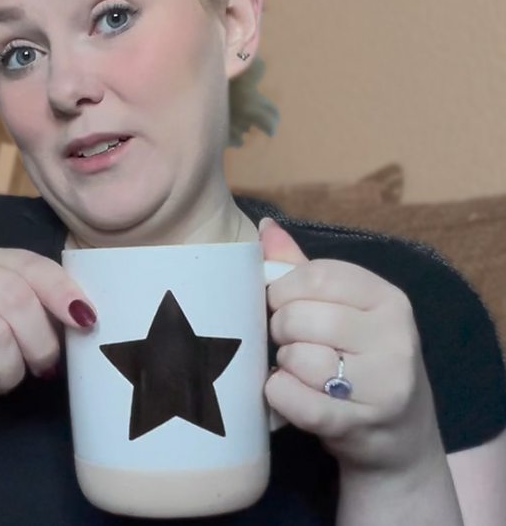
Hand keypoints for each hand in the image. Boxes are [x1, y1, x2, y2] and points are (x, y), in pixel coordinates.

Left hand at [260, 218, 444, 473]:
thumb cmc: (361, 363)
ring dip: (282, 365)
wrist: (400, 437)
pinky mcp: (361, 423)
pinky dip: (279, 395)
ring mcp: (384, 384)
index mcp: (389, 299)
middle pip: (300, 317)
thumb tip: (266, 228)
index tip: (280, 305)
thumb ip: (302, 270)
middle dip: (280, 330)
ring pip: (298, 358)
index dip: (281, 290)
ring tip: (297, 371)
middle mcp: (395, 337)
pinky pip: (297, 400)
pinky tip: (284, 392)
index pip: (315, 276)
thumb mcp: (345, 311)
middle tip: (288, 343)